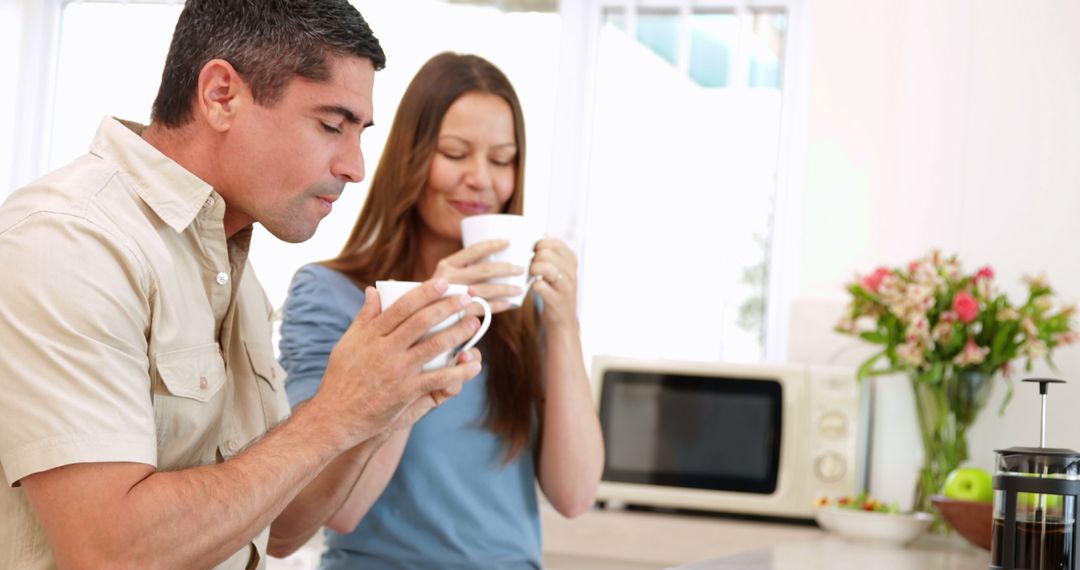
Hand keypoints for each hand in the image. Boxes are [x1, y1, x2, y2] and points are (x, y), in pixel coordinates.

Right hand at [311, 279, 483, 447]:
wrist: (335, 416)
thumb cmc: (341, 378)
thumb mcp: (347, 342)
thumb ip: (364, 316)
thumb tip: (373, 290)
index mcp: (370, 334)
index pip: (402, 306)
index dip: (425, 292)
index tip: (443, 282)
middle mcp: (385, 349)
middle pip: (422, 321)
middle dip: (448, 307)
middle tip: (468, 299)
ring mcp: (396, 370)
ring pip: (434, 346)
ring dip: (458, 333)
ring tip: (474, 324)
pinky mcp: (405, 392)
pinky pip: (437, 379)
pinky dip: (459, 372)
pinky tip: (474, 366)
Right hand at [432, 239, 523, 313]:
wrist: (417, 319)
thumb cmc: (437, 295)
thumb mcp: (443, 277)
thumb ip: (461, 269)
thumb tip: (493, 260)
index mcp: (446, 265)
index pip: (473, 250)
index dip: (492, 244)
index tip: (509, 242)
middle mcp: (448, 279)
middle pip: (484, 270)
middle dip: (506, 268)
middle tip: (521, 268)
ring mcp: (453, 297)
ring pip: (486, 290)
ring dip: (506, 289)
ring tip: (519, 289)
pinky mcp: (457, 314)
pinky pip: (483, 308)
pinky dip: (498, 306)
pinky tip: (509, 304)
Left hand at [530, 237, 577, 328]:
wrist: (563, 321)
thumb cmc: (556, 292)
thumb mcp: (560, 270)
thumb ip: (554, 253)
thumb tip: (544, 233)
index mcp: (572, 260)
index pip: (554, 242)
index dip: (539, 245)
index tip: (533, 253)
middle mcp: (571, 271)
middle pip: (546, 253)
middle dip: (533, 258)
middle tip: (530, 266)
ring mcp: (565, 286)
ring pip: (544, 267)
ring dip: (532, 270)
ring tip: (531, 276)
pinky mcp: (557, 300)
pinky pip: (540, 286)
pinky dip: (533, 285)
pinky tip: (533, 287)